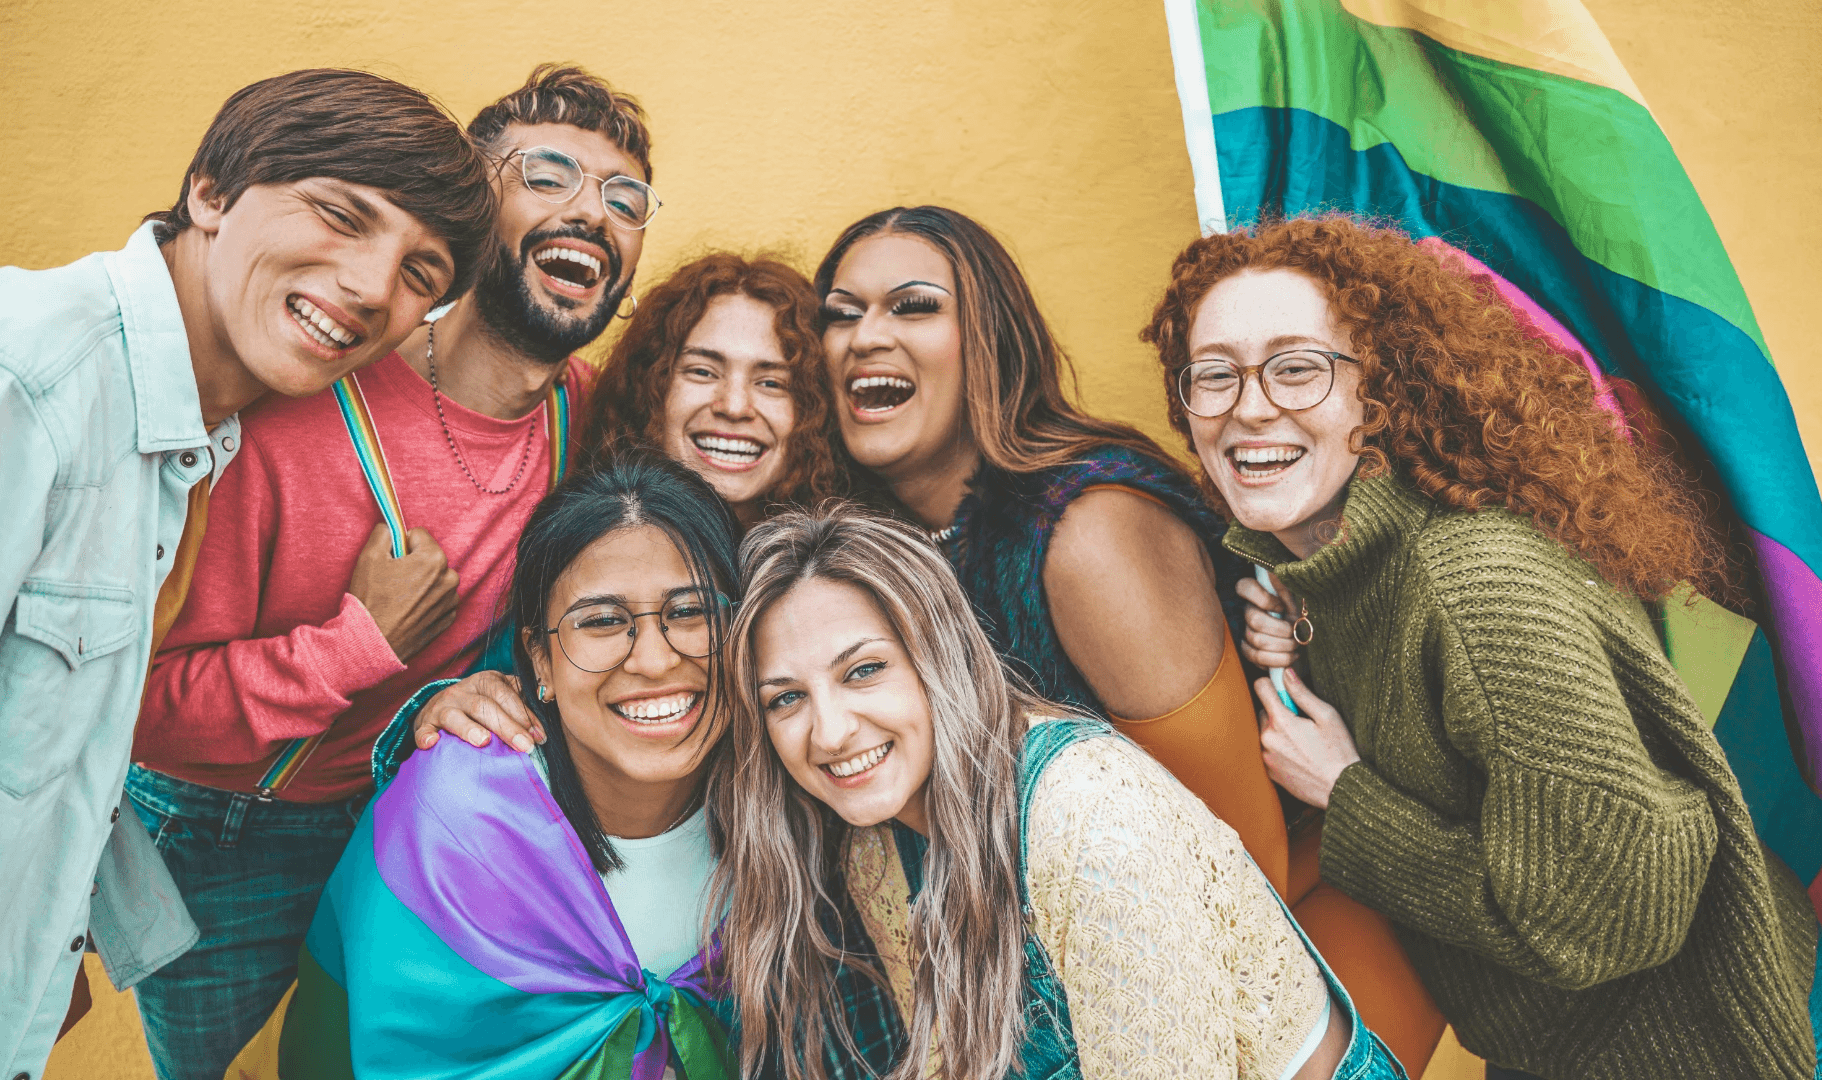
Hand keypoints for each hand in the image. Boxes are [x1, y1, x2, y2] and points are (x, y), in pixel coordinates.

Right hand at [347, 524, 460, 661]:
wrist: (373, 643)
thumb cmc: (370, 601)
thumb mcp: (369, 557)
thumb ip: (383, 533)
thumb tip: (391, 528)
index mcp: (435, 559)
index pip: (419, 535)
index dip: (401, 545)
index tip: (391, 560)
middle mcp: (450, 578)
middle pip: (429, 558)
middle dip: (413, 563)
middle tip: (393, 581)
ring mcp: (451, 601)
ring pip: (435, 579)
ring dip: (421, 582)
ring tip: (399, 598)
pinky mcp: (448, 618)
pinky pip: (438, 599)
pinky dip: (426, 601)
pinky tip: (408, 610)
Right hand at [413, 670, 543, 752]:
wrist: (441, 708)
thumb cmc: (482, 706)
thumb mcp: (502, 696)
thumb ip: (523, 701)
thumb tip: (548, 710)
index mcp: (486, 681)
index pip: (506, 695)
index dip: (524, 715)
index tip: (539, 737)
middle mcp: (463, 690)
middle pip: (485, 706)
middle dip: (507, 727)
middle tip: (525, 747)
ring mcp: (441, 706)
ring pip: (455, 716)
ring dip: (469, 729)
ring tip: (484, 742)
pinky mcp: (424, 723)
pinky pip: (423, 730)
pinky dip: (426, 736)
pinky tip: (432, 744)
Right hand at [1236, 572, 1300, 669]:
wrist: (1316, 641)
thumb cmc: (1309, 614)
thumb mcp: (1305, 596)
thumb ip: (1289, 583)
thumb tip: (1275, 570)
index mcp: (1260, 593)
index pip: (1244, 586)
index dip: (1263, 599)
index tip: (1283, 606)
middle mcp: (1250, 611)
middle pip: (1254, 620)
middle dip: (1281, 630)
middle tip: (1297, 632)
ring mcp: (1248, 632)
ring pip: (1257, 640)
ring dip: (1283, 645)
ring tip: (1297, 645)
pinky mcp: (1251, 652)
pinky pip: (1256, 657)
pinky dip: (1278, 659)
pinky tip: (1292, 656)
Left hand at [1255, 668, 1359, 808]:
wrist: (1341, 789)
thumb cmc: (1339, 751)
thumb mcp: (1327, 716)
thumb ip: (1302, 693)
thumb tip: (1286, 673)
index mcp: (1280, 722)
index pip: (1261, 688)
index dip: (1272, 683)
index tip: (1283, 687)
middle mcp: (1267, 739)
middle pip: (1263, 712)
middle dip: (1279, 712)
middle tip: (1303, 721)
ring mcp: (1266, 757)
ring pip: (1265, 732)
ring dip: (1278, 731)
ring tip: (1303, 741)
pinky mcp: (1269, 772)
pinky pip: (1268, 751)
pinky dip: (1279, 749)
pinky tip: (1299, 755)